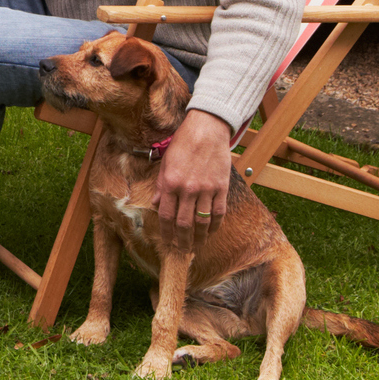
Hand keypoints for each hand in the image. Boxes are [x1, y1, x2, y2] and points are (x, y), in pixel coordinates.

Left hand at [155, 109, 233, 250]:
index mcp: (171, 182)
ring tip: (197, 246)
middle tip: (182, 251)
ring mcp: (206, 189)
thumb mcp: (166, 161)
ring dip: (199, 237)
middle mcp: (188, 189)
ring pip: (202, 222)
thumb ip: (161, 185)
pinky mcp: (221, 187)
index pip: (166, 216)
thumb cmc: (183, 142)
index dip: (166, 233)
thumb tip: (157, 204)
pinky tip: (212, 231)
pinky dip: (215, 225)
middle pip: (184, 224)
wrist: (207, 128)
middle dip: (182, 241)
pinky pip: (219, 212)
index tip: (167, 242)